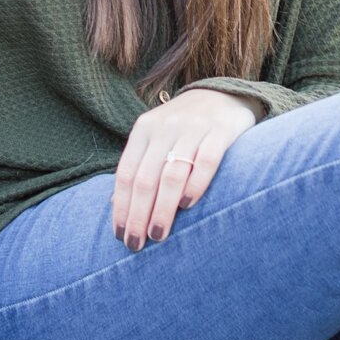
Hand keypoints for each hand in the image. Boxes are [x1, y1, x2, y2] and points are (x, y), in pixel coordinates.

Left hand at [113, 91, 258, 251]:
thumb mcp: (156, 138)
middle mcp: (165, 128)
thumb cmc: (184, 127)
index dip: (121, 207)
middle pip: (146, 178)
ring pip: (172, 174)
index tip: (120, 235)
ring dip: (162, 209)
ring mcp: (193, 128)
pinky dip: (195, 185)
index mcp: (144, 130)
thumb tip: (116, 207)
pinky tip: (187, 206)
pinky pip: (205, 161)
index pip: (126, 174)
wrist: (224, 94)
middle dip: (138, 215)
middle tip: (136, 245)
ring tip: (158, 235)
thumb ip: (139, 167)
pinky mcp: (220, 131)